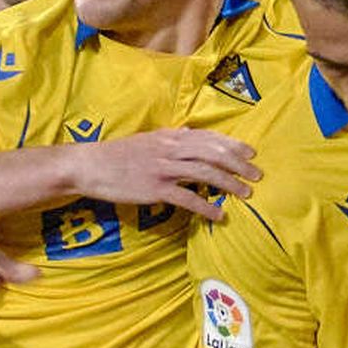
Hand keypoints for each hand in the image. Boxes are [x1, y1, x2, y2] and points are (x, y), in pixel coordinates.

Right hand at [73, 129, 259, 219]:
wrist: (90, 165)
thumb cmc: (118, 154)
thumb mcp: (148, 139)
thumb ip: (171, 137)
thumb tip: (190, 132)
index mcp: (170, 136)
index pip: (209, 137)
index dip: (233, 146)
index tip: (251, 154)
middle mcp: (170, 149)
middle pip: (213, 153)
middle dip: (239, 165)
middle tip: (257, 176)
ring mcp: (163, 169)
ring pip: (205, 173)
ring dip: (229, 184)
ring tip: (246, 194)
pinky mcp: (155, 189)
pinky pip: (187, 198)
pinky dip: (206, 207)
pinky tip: (219, 215)